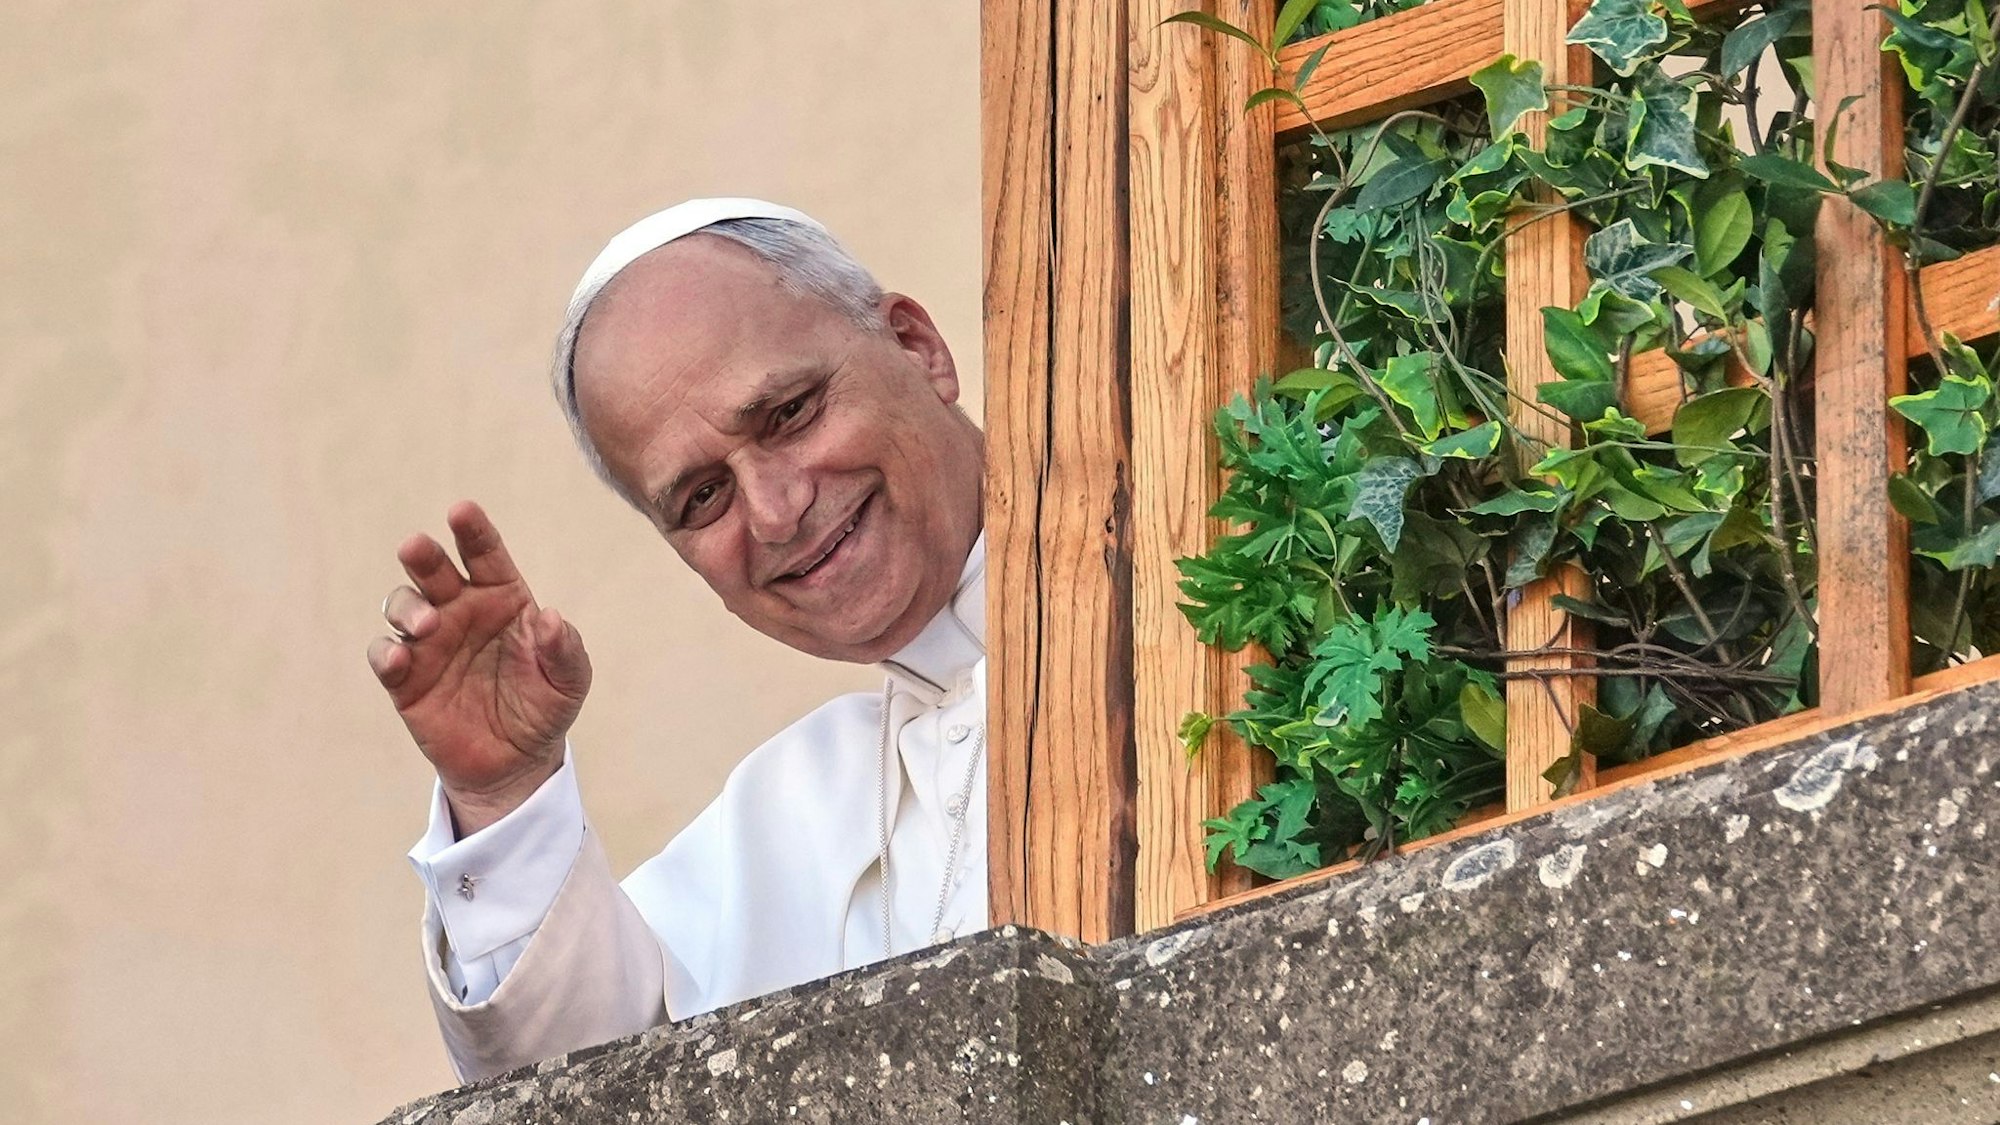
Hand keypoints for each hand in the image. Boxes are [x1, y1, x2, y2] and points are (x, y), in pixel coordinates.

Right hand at [368, 501, 591, 835]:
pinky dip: (386, 653)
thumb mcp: (569, 681)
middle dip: (424, 555)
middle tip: (417, 548)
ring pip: (402, 605)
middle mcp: (460, 610)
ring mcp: (429, 642)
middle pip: (434, 570)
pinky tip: (400, 659)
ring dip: (407, 607)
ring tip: (427, 624)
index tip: (461, 511)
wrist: (516, 762)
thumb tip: (552, 619)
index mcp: (502, 598)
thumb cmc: (544, 707)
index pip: (485, 554)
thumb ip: (566, 649)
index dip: (473, 531)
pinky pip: (384, 656)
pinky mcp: (405, 679)